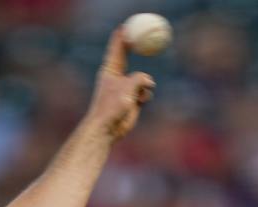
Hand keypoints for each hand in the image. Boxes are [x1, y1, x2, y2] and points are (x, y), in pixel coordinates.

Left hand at [87, 26, 156, 140]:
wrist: (108, 128)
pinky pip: (145, 91)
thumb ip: (140, 78)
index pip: (117, 49)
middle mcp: (117, 77)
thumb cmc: (112, 105)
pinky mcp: (133, 99)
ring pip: (142, 78)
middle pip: (127, 57)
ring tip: (137, 95)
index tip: (124, 27)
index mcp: (110, 70)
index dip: (121, 37)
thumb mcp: (127, 86)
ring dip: (144, 84)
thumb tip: (149, 82)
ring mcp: (125, 88)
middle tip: (142, 37)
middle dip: (134, 48)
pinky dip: (145, 95)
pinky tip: (140, 102)